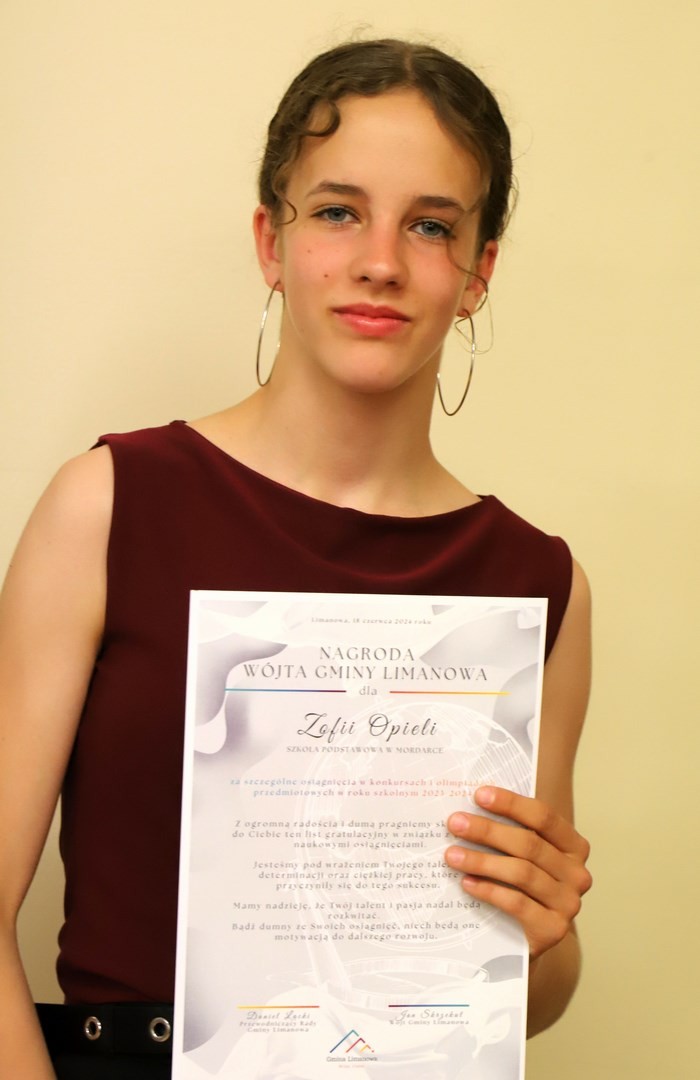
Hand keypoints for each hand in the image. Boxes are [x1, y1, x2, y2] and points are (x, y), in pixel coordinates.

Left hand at [444, 786, 591, 958]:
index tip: (479, 795)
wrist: (525, 942)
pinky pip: (518, 904)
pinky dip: (489, 890)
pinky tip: (467, 883)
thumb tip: (468, 806)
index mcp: (574, 846)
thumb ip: (508, 831)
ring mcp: (568, 903)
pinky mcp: (553, 930)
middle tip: (455, 823)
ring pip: (522, 873)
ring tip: (452, 854)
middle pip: (529, 844)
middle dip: (488, 830)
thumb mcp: (521, 856)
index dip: (511, 803)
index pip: (543, 816)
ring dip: (482, 861)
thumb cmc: (519, 887)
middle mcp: (577, 874)